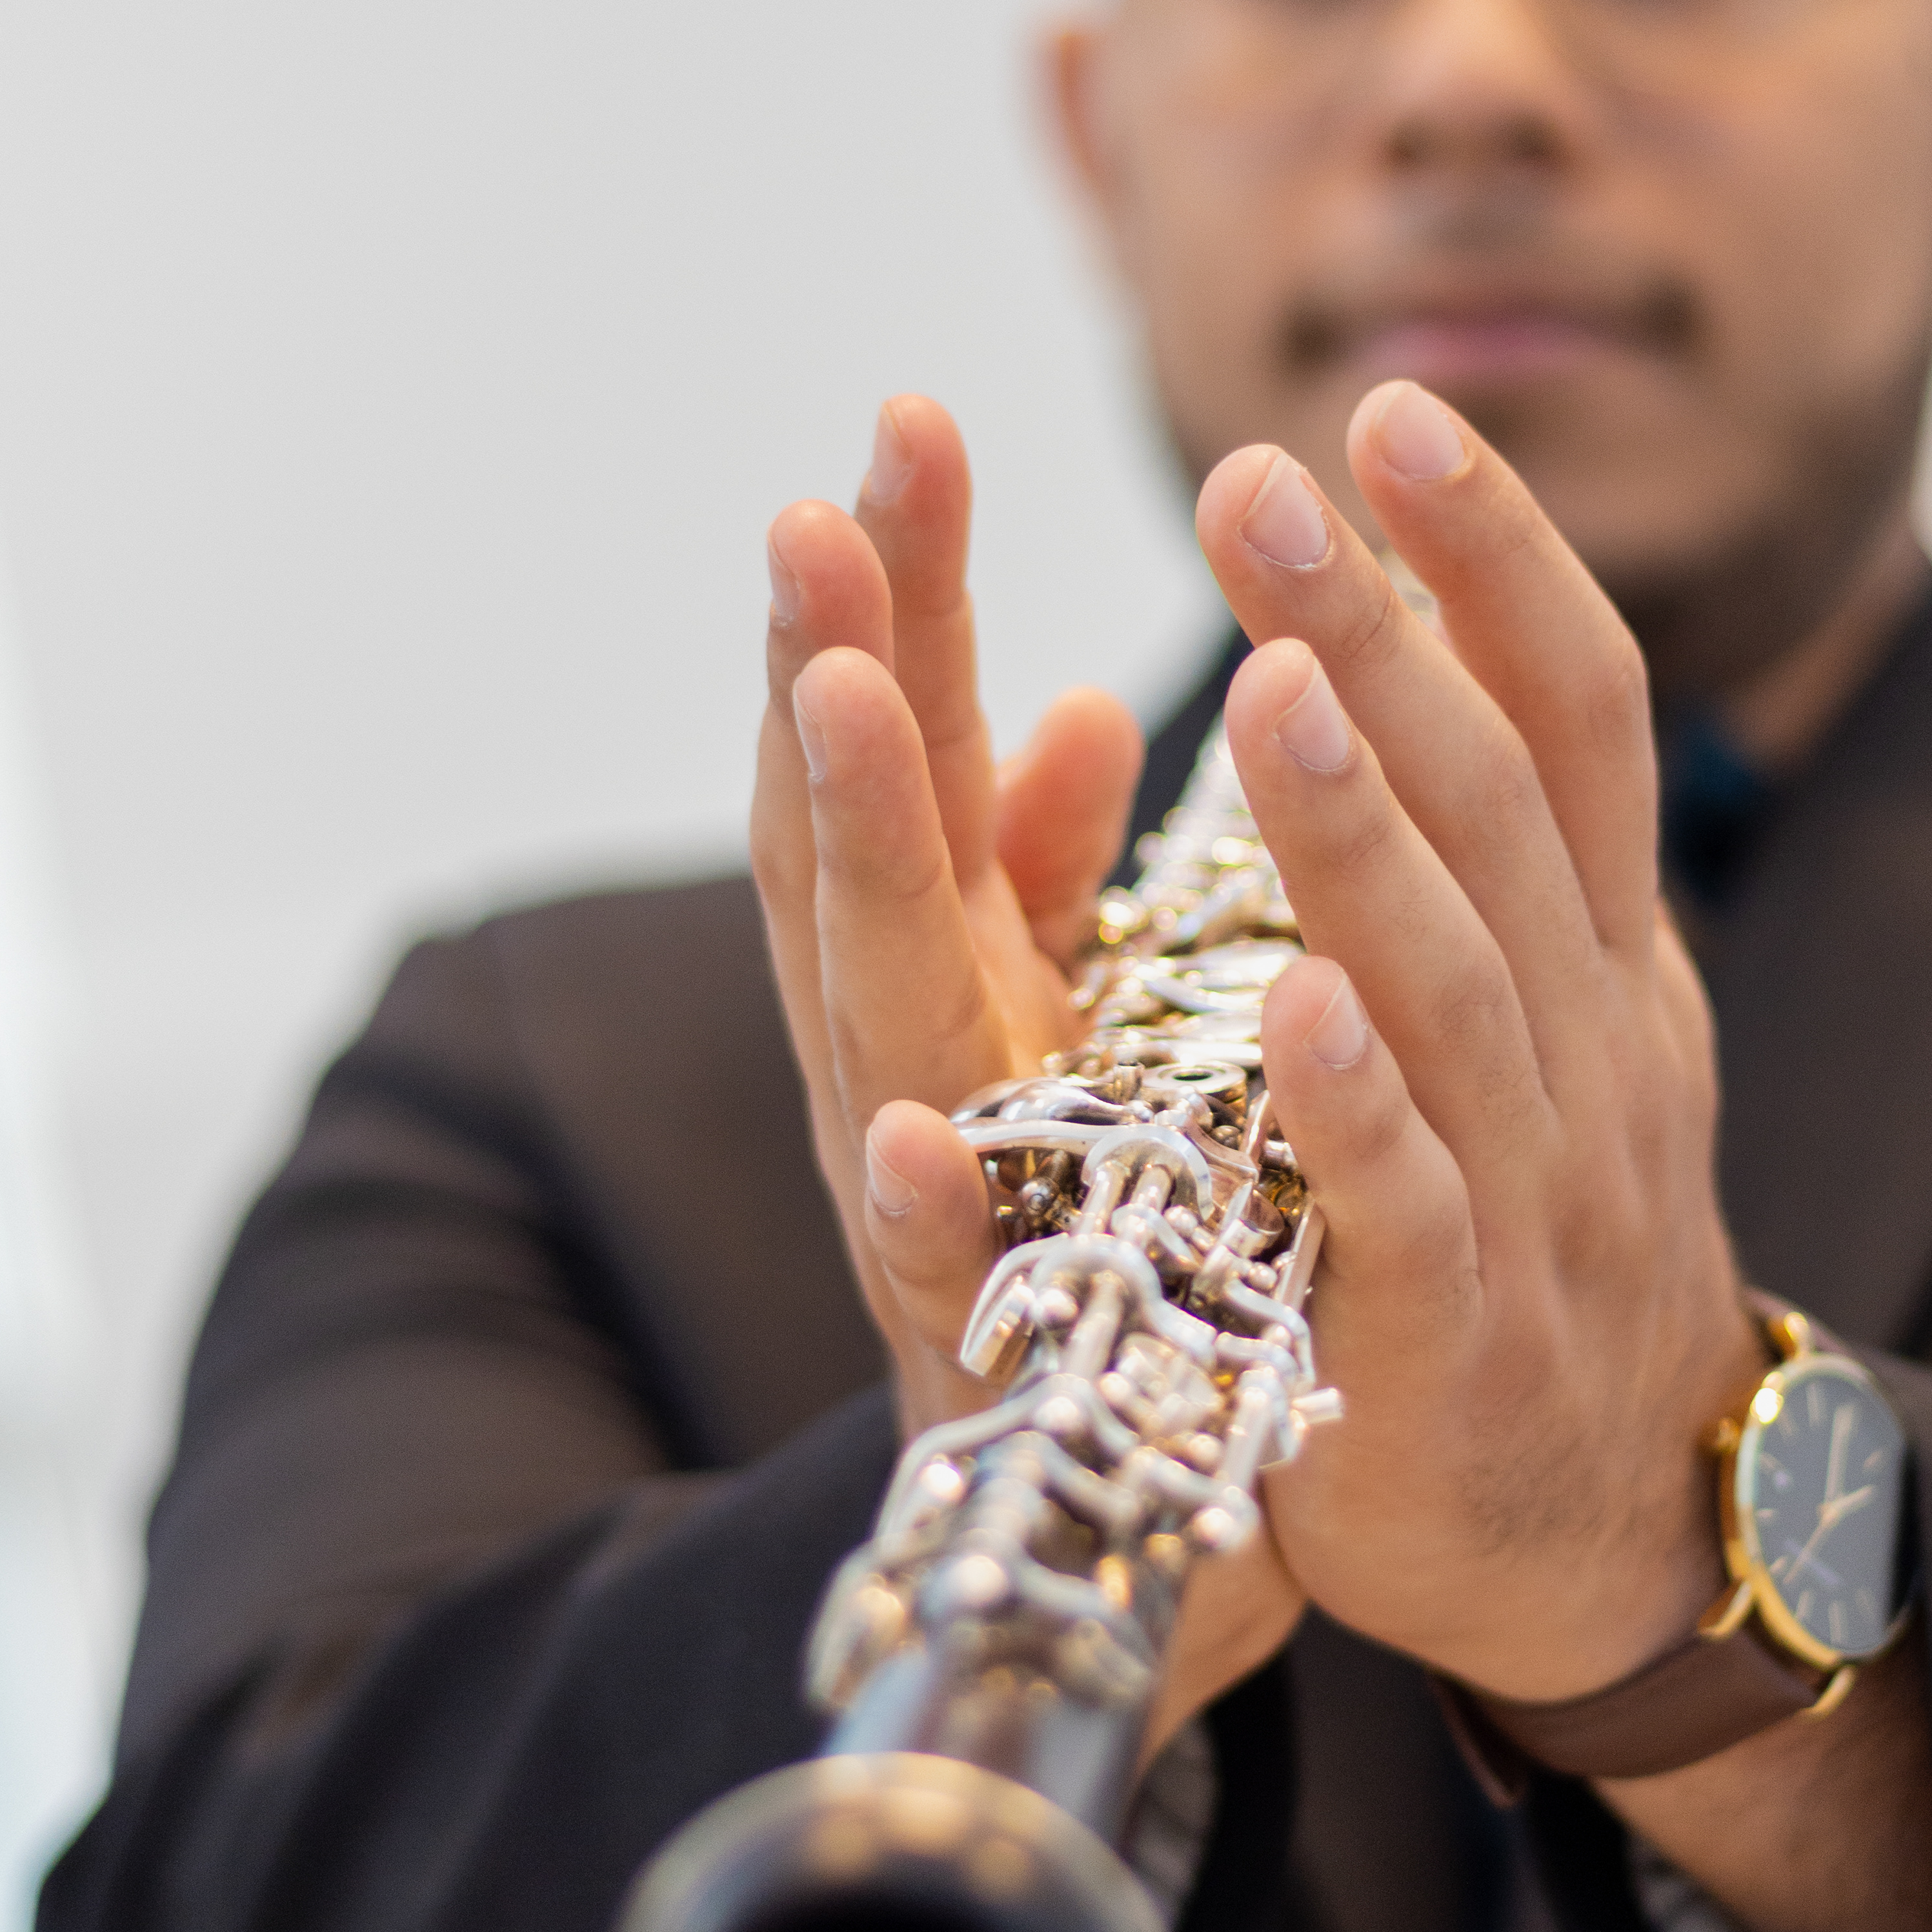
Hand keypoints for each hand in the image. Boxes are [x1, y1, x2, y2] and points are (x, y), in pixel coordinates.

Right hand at [749, 396, 1303, 1747]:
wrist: (1115, 1511)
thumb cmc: (1101, 1229)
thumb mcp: (1080, 1019)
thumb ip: (1047, 873)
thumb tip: (1071, 705)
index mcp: (950, 973)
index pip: (904, 751)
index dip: (898, 593)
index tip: (908, 420)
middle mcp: (910, 1062)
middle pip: (852, 842)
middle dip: (833, 668)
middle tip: (816, 502)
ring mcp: (928, 1206)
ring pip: (869, 1014)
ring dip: (848, 858)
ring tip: (825, 698)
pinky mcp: (979, 1361)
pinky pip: (946, 1280)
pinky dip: (929, 1203)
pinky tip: (916, 1130)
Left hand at [1194, 377, 1764, 1704]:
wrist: (1609, 1524)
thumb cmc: (1541, 1231)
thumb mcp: (1561, 1021)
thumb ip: (1505, 855)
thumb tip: (1419, 632)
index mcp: (1604, 960)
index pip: (1578, 718)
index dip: (1498, 565)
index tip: (1394, 415)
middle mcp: (1592, 1049)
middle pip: (1503, 815)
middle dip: (1384, 640)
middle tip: (1255, 481)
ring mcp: (1534, 1196)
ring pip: (1454, 989)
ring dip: (1360, 833)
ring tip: (1270, 681)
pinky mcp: (1448, 1343)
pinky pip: (1402, 1206)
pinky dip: (1352, 1102)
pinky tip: (1286, 999)